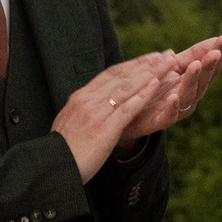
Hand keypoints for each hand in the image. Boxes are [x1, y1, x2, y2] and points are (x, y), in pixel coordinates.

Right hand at [52, 53, 169, 180]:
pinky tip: (157, 86)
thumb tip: (92, 105)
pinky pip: (127, 108)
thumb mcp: (70, 123)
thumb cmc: (63, 150)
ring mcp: (96, 113)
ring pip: (127, 87)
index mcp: (80, 97)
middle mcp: (88, 100)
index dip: (131, 65)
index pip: (110, 75)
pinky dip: (143, 94)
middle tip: (165, 55)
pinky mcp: (105, 128)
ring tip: (168, 65)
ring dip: (150, 74)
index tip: (148, 58)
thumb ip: (84, 111)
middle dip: (146, 64)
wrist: (53, 166)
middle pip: (122, 76)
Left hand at [122, 34, 221, 139]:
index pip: (208, 66)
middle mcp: (188, 96)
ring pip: (188, 96)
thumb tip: (213, 40)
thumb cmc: (154, 88)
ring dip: (192, 80)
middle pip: (202, 80)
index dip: (218, 52)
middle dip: (209, 66)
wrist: (128, 113)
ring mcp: (176, 110)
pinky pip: (168, 115)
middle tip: (215, 52)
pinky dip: (172, 107)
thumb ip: (190, 56)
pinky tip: (174, 97)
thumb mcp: (172, 68)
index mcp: (192, 81)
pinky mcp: (159, 121)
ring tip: (196, 65)